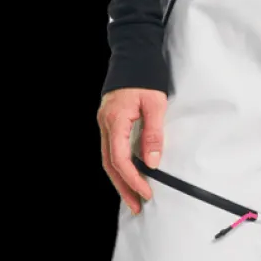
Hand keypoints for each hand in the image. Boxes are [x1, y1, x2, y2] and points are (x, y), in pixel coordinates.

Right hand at [99, 86, 167, 213]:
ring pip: (108, 158)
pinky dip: (119, 165)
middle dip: (123, 187)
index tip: (146, 192)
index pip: (120, 159)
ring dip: (120, 179)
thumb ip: (152, 134)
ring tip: (133, 197)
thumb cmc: (145, 76)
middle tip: (136, 206)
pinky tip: (129, 175)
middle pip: (109, 164)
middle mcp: (105, 124)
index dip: (132, 179)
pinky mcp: (110, 121)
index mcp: (114, 120)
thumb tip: (151, 163)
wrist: (134, 55)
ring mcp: (105, 123)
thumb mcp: (155, 104)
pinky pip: (111, 149)